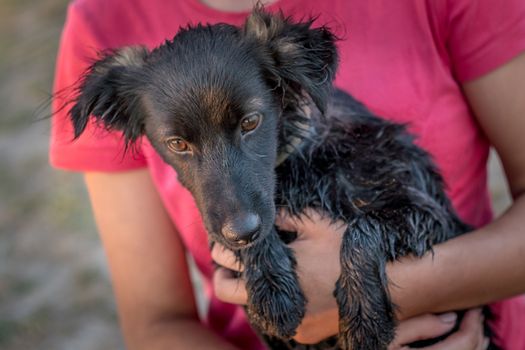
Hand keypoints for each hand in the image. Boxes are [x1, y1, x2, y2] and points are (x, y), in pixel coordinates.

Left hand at [212, 209, 343, 342]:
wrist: (384, 285)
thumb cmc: (347, 250)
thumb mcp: (315, 223)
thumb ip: (283, 216)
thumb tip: (262, 212)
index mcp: (273, 268)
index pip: (227, 259)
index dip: (220, 247)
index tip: (222, 242)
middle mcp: (273, 300)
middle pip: (225, 291)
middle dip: (222, 274)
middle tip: (229, 261)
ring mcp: (286, 321)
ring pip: (251, 307)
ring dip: (249, 290)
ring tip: (262, 272)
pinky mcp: (301, 334)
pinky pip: (277, 319)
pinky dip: (275, 304)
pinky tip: (291, 289)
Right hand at [389, 309, 488, 349]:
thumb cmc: (365, 342)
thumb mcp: (387, 330)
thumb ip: (419, 325)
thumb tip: (450, 318)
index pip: (463, 343)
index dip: (473, 323)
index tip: (474, 305)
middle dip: (476, 331)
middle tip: (474, 310)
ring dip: (471, 341)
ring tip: (468, 322)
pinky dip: (459, 348)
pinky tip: (454, 337)